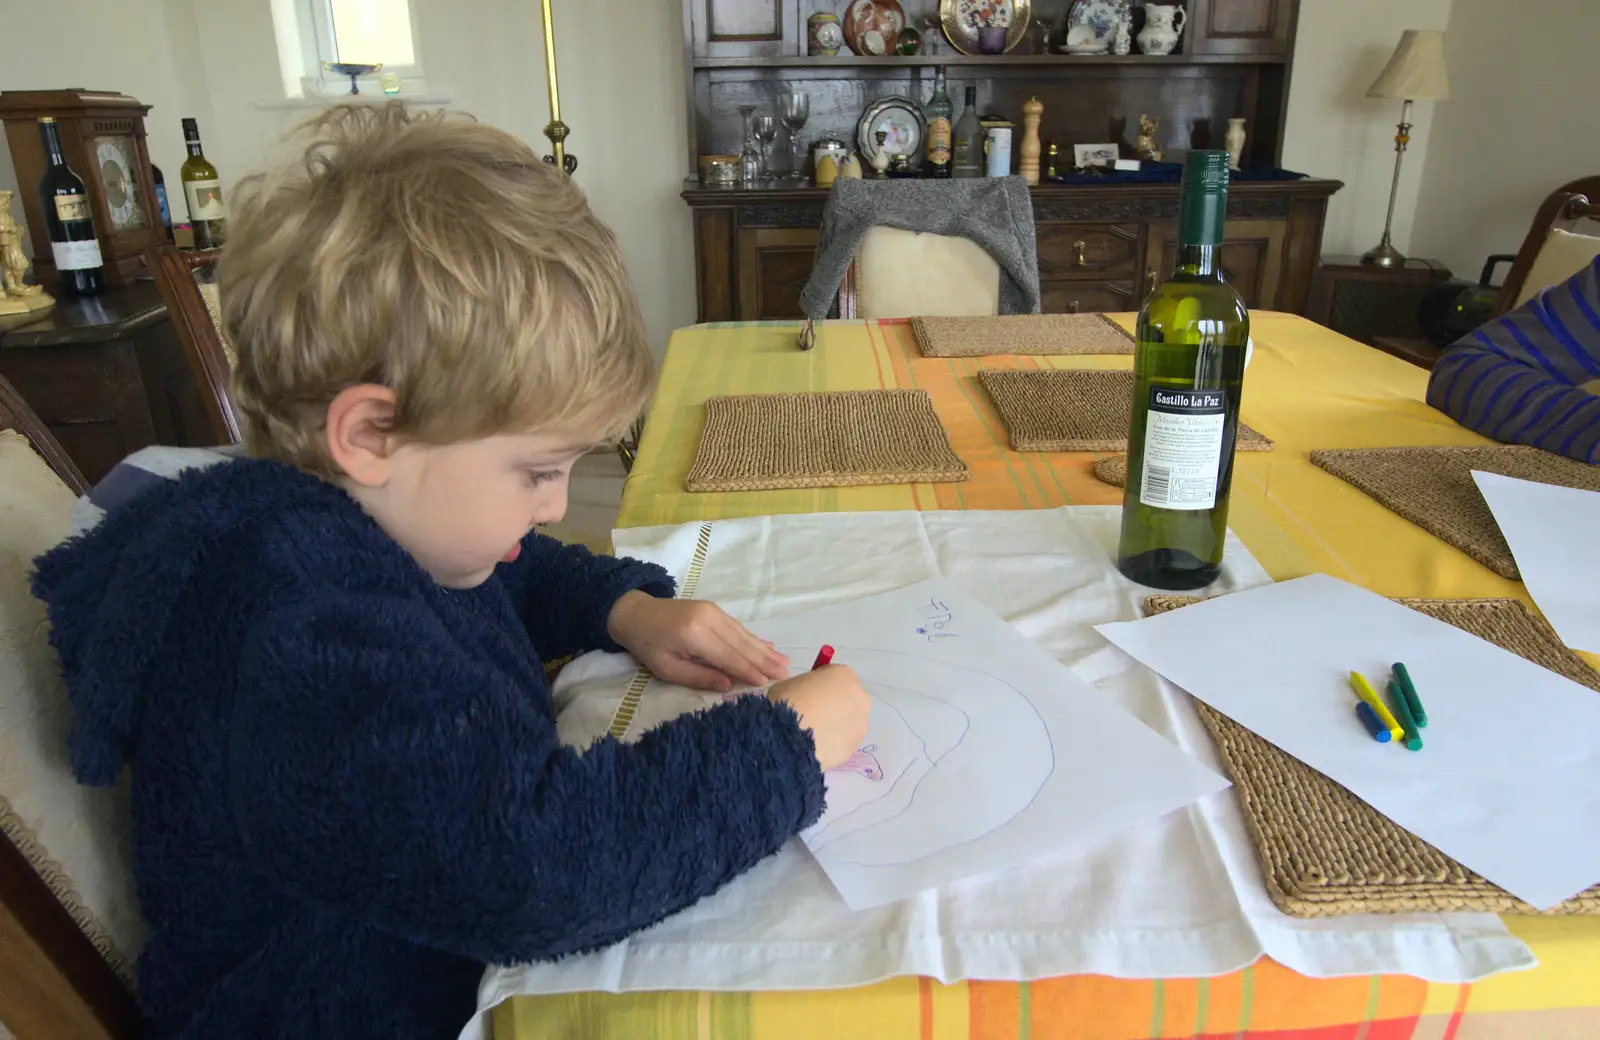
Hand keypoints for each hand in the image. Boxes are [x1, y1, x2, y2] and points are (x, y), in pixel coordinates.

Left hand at [607, 591, 789, 690]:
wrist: (635, 613)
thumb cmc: (648, 645)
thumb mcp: (667, 668)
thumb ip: (698, 677)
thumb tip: (728, 686)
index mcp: (694, 635)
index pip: (728, 657)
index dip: (748, 671)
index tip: (768, 682)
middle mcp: (708, 619)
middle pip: (741, 644)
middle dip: (764, 660)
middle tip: (785, 673)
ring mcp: (712, 611)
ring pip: (743, 634)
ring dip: (764, 649)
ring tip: (784, 662)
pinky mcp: (713, 609)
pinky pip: (737, 627)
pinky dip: (754, 638)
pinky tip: (768, 646)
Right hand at [767, 666, 870, 770]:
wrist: (791, 738)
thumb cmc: (788, 702)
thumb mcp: (790, 683)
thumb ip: (807, 687)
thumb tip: (808, 697)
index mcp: (845, 675)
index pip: (835, 675)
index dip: (821, 684)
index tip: (807, 693)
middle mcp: (860, 697)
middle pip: (848, 698)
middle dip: (834, 704)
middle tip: (812, 714)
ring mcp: (861, 723)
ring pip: (849, 722)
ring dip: (836, 725)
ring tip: (813, 735)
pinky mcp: (855, 746)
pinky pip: (844, 741)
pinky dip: (834, 743)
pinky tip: (817, 747)